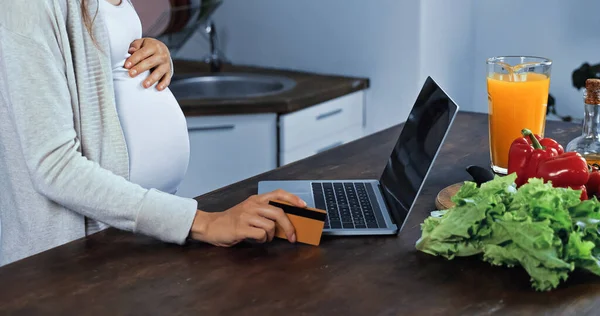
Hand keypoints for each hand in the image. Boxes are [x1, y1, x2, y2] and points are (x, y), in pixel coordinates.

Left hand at [124, 38, 171, 90]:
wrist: (163, 49)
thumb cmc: (148, 47)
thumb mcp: (142, 43)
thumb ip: (135, 46)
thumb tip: (131, 51)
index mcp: (154, 46)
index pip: (142, 53)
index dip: (134, 59)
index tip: (126, 66)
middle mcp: (162, 55)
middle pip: (150, 62)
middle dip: (140, 69)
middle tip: (131, 74)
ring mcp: (166, 64)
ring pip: (159, 72)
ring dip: (152, 79)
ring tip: (144, 85)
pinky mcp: (169, 72)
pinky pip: (167, 79)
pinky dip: (163, 84)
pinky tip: (158, 88)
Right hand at [189, 189, 306, 246]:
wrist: (211, 226)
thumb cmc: (233, 221)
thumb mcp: (250, 212)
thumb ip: (266, 213)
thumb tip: (287, 223)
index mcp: (256, 199)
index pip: (278, 194)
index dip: (293, 199)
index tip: (304, 206)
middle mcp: (252, 205)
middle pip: (279, 213)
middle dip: (289, 227)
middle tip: (292, 237)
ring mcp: (246, 215)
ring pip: (270, 226)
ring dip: (271, 236)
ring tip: (264, 237)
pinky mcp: (241, 227)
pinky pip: (261, 234)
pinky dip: (262, 240)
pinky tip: (256, 239)